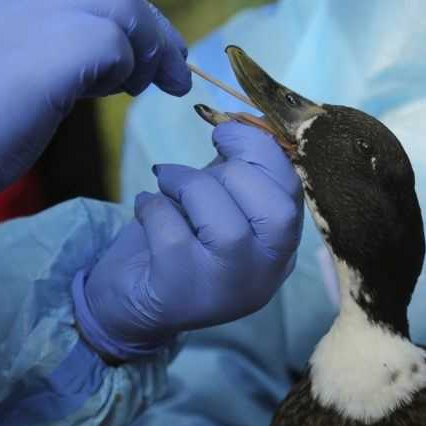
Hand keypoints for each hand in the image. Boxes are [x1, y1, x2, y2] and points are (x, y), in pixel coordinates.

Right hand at [0, 0, 190, 214]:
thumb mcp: (21, 58)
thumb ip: (65, 38)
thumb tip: (130, 48)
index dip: (138, 21)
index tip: (163, 52)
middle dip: (157, 36)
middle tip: (177, 75)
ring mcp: (35, 12)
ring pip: (125, 15)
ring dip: (147, 56)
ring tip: (136, 89)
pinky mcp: (54, 49)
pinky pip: (116, 46)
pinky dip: (127, 70)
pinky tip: (113, 93)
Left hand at [72, 122, 303, 360]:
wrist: (131, 302)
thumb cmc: (181, 242)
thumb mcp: (218, 203)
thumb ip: (238, 171)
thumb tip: (243, 123)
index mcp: (280, 247)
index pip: (294, 193)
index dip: (263, 151)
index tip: (226, 132)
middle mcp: (265, 273)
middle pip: (275, 211)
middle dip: (233, 170)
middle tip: (200, 162)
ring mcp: (227, 288)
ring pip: (226, 226)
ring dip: (189, 185)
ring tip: (166, 182)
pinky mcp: (181, 293)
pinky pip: (174, 235)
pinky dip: (154, 207)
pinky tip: (145, 206)